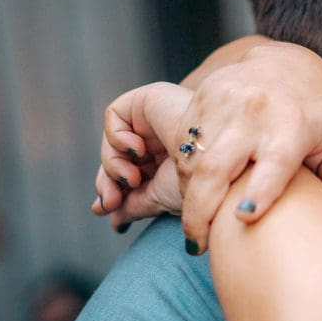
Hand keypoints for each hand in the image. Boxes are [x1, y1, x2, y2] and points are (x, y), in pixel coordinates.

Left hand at [92, 82, 192, 230]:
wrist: (212, 164)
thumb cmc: (198, 183)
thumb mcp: (159, 200)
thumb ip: (133, 207)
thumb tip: (113, 221)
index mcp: (169, 159)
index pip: (130, 172)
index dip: (115, 189)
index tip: (110, 208)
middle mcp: (162, 137)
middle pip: (118, 156)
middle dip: (109, 181)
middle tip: (111, 201)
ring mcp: (156, 118)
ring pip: (113, 141)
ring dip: (113, 165)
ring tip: (134, 178)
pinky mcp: (149, 99)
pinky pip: (114, 115)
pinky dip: (116, 137)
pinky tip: (137, 150)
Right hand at [175, 43, 321, 253]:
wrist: (287, 61)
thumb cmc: (317, 113)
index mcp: (294, 125)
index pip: (275, 162)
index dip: (261, 190)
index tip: (246, 218)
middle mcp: (256, 111)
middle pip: (217, 166)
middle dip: (200, 210)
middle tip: (197, 244)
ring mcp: (225, 100)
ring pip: (191, 158)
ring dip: (189, 194)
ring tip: (197, 220)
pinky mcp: (202, 94)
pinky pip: (180, 141)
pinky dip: (182, 170)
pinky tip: (194, 188)